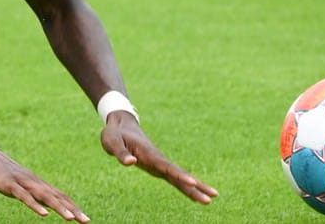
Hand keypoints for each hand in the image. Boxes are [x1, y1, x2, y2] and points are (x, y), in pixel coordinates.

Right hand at [0, 145, 89, 220]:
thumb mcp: (16, 182)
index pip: (58, 195)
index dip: (72, 206)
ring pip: (44, 196)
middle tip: (86, 221)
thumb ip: (27, 191)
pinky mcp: (9, 184)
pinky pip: (24, 196)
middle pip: (56, 196)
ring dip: (59, 207)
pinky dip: (35, 205)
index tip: (84, 218)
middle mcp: (32, 181)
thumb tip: (37, 201)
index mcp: (35, 182)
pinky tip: (44, 214)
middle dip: (72, 209)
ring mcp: (22, 182)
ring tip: (71, 218)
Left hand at [100, 115, 216, 204]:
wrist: (121, 125)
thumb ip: (121, 153)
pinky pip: (174, 179)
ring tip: (210, 199)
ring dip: (195, 188)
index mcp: (148, 153)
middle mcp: (158, 159)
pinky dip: (185, 187)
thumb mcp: (112, 142)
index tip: (193, 182)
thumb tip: (131, 162)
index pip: (166, 166)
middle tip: (212, 197)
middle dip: (196, 186)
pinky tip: (195, 195)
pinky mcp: (158, 167)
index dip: (179, 175)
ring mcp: (160, 164)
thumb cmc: (115, 134)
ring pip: (180, 177)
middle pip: (180, 174)